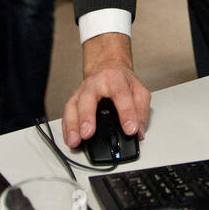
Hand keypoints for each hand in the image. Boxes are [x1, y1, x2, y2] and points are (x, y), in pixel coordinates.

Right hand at [62, 32, 149, 148]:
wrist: (107, 68)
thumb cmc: (122, 80)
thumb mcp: (139, 91)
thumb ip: (141, 111)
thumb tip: (139, 131)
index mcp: (115, 78)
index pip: (121, 95)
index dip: (127, 113)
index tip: (130, 130)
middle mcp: (95, 83)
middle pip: (88, 99)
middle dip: (87, 117)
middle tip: (88, 133)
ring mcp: (82, 91)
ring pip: (73, 107)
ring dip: (73, 125)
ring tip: (76, 141)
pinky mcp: (74, 100)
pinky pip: (67, 114)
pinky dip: (67, 128)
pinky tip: (70, 140)